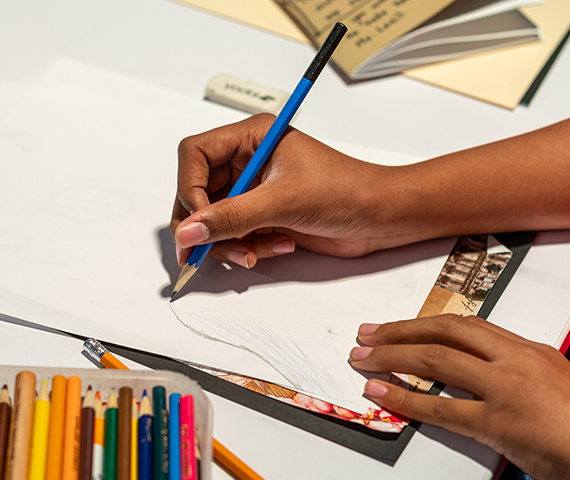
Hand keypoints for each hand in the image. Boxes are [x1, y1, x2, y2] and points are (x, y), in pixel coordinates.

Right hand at [171, 113, 408, 267]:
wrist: (382, 217)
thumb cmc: (346, 191)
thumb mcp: (283, 202)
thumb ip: (231, 218)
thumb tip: (188, 232)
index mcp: (250, 137)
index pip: (194, 155)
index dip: (190, 189)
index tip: (200, 222)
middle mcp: (246, 160)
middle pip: (196, 192)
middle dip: (205, 226)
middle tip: (208, 251)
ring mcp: (253, 189)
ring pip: (212, 220)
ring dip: (229, 242)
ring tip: (255, 253)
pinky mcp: (262, 215)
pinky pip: (233, 235)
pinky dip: (247, 247)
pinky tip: (279, 246)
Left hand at [348, 314, 569, 479]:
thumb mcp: (565, 396)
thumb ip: (531, 388)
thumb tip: (501, 397)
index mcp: (533, 351)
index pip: (470, 326)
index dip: (429, 324)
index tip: (402, 326)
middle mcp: (518, 360)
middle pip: (447, 332)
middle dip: (401, 330)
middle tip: (368, 334)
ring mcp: (508, 388)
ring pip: (437, 360)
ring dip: (393, 357)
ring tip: (362, 360)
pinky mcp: (500, 422)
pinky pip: (440, 406)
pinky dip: (404, 398)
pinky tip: (381, 395)